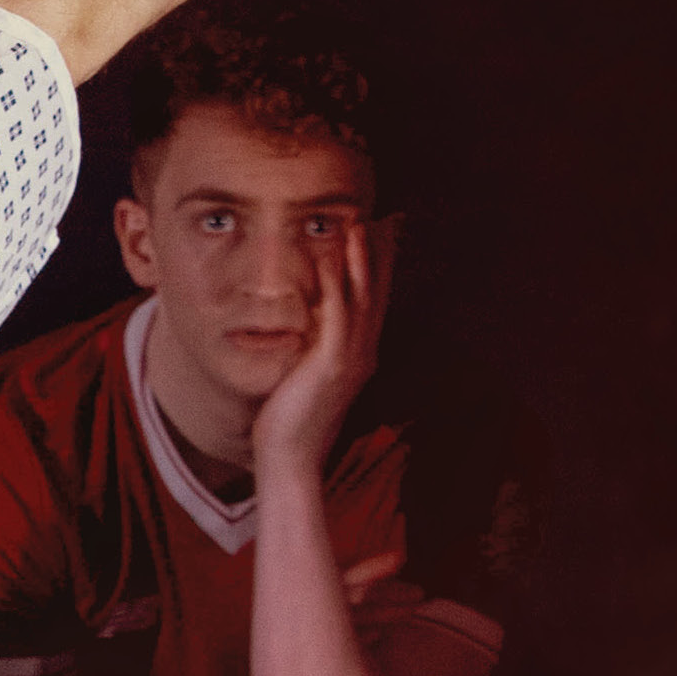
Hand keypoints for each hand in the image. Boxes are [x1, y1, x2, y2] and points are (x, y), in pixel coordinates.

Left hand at [251, 215, 395, 482]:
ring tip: (360, 224)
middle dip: (381, 253)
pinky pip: (337, 317)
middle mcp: (362, 353)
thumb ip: (313, 350)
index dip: (379, 266)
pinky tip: (330, 259)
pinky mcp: (330, 366)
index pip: (372, 301)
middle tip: (387, 216)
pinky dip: (336, 286)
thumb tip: (306, 325)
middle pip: (377, 293)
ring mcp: (350, 360)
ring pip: (363, 299)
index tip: (379, 232)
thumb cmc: (289, 421)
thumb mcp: (305, 376)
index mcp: (357, 354)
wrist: (289, 459)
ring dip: (361, 260)